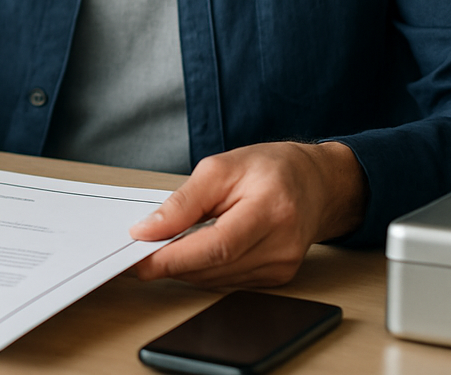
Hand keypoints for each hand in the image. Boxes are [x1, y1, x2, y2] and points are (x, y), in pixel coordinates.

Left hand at [129, 141, 367, 287]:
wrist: (314, 183)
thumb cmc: (270, 168)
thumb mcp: (220, 167)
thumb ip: (184, 201)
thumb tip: (149, 229)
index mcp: (271, 209)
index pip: (217, 246)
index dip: (174, 257)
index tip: (139, 259)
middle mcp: (281, 246)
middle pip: (215, 267)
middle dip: (170, 263)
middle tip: (135, 254)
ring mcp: (282, 267)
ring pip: (218, 280)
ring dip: (184, 268)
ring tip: (158, 249)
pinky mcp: (278, 278)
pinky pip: (229, 281)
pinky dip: (203, 269)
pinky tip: (189, 253)